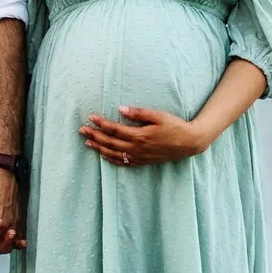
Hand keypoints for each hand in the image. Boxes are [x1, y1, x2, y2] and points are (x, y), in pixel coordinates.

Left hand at [80, 107, 208, 167]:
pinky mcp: (143, 161)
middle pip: (110, 142)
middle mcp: (136, 148)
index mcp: (139, 135)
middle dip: (94, 136)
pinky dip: (111, 159)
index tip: (91, 117)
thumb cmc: (175, 126)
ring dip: (99, 148)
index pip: (114, 129)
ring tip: (88, 143)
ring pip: (114, 154)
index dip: (101, 123)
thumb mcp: (158, 115)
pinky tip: (104, 156)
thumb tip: (120, 109)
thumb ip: (138, 113)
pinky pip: (123, 162)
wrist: (189, 143)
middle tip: (82, 130)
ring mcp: (139, 157)